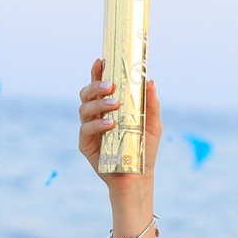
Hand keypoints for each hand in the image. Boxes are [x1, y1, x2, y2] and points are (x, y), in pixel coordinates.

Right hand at [77, 61, 160, 189]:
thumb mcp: (153, 124)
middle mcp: (96, 116)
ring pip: (84, 109)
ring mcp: (89, 129)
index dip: (97, 72)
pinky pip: (86, 129)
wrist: (138, 177)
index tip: (101, 61)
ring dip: (98, 103)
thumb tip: (151, 80)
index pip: (99, 86)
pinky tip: (109, 123)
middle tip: (110, 86)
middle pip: (86, 94)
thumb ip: (151, 104)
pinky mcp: (86, 144)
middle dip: (95, 86)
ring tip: (114, 105)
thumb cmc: (144, 149)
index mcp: (109, 108)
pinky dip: (97, 124)